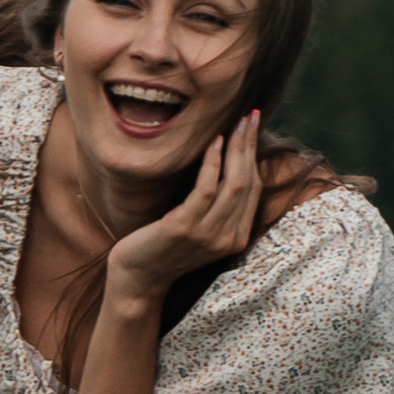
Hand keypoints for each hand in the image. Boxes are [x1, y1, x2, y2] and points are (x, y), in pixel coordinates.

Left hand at [103, 111, 263, 307]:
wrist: (138, 278)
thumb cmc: (164, 246)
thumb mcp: (199, 227)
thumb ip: (217, 206)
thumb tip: (227, 164)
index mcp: (236, 238)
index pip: (254, 189)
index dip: (255, 155)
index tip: (253, 127)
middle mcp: (227, 238)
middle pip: (248, 182)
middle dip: (250, 145)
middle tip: (250, 115)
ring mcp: (207, 234)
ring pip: (234, 184)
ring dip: (236, 149)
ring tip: (235, 123)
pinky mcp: (184, 228)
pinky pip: (206, 190)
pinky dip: (212, 163)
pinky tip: (212, 142)